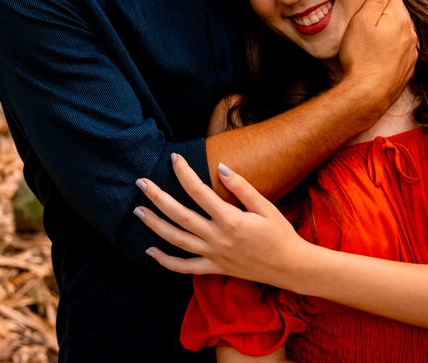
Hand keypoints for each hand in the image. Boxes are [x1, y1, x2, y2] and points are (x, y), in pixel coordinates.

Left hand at [134, 154, 308, 288]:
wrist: (290, 267)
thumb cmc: (280, 233)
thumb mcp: (265, 206)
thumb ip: (241, 187)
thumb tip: (220, 166)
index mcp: (230, 219)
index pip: (199, 192)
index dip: (184, 173)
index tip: (174, 158)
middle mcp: (217, 238)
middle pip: (180, 215)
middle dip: (157, 197)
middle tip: (141, 182)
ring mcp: (214, 255)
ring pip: (177, 240)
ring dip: (155, 225)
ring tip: (137, 211)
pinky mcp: (215, 268)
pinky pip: (185, 268)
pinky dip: (165, 261)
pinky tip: (150, 251)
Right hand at [337, 0, 418, 111]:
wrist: (368, 94)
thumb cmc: (361, 56)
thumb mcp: (362, 21)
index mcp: (400, 17)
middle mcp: (410, 33)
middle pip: (398, 11)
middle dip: (384, 10)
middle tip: (364, 15)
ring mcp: (411, 51)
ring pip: (400, 30)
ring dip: (389, 28)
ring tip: (371, 35)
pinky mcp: (407, 67)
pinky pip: (401, 48)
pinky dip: (391, 46)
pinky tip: (378, 52)